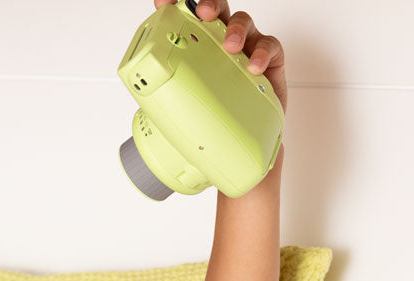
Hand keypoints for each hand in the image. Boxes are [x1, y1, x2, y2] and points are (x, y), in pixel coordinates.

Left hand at [154, 0, 286, 111]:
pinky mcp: (269, 59)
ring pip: (243, 22)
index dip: (176, 5)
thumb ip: (169, 92)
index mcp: (199, 47)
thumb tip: (144, 92)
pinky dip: (262, 53)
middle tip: (202, 12)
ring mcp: (246, 47)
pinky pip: (269, 46)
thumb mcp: (189, 103)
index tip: (163, 2)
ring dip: (236, 29)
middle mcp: (222, 40)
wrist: (244, 135)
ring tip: (230, 46)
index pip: (187, 19)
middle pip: (216, 11)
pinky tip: (254, 66)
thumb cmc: (216, 113)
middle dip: (208, 5)